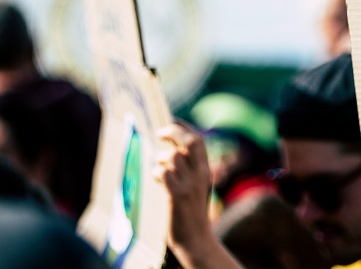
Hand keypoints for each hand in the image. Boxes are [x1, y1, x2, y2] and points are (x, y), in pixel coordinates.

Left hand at [154, 124, 213, 259]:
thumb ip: (187, 170)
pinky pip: (164, 173)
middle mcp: (200, 174)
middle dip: (174, 131)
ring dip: (160, 158)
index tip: (172, 121)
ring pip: (173, 156)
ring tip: (157, 167)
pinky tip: (156, 180)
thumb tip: (170, 153)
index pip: (198, 139)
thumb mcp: (195, 187)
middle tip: (160, 132)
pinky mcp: (177, 196)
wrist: (196, 239)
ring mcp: (189, 184)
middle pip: (191, 141)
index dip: (184, 126)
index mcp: (204, 170)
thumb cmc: (191, 213)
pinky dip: (156, 173)